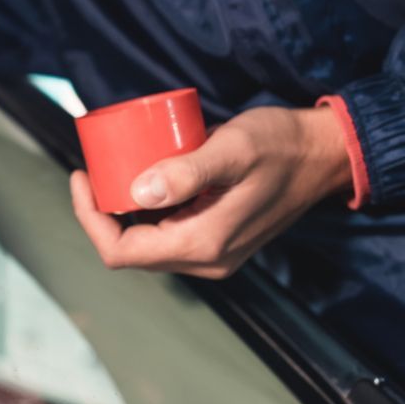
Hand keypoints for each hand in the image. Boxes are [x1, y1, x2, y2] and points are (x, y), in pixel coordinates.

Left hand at [70, 106, 351, 278]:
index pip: (121, 251)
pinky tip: (139, 178)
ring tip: (109, 171)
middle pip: (129, 249)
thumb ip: (187, 172)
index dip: (89, 217)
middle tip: (91, 170)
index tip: (81, 176)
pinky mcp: (217, 237)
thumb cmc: (280, 144)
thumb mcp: (232, 149)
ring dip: (122, 212)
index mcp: (203, 244)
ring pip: (146, 242)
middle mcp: (205, 258)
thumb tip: (136, 193)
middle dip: (101, 213)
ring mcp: (212, 252)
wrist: (324, 154)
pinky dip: (145, 209)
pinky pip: (166, 231)